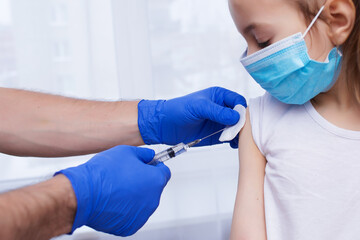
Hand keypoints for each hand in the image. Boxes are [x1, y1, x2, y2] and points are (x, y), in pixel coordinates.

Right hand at [56, 146, 170, 235]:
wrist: (84, 194)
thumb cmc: (104, 173)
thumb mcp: (127, 151)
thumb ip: (144, 154)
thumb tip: (149, 156)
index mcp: (155, 181)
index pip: (164, 172)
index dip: (154, 167)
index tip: (146, 166)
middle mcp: (153, 200)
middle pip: (153, 188)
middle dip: (143, 181)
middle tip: (126, 176)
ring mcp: (142, 215)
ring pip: (143, 202)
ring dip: (135, 195)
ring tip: (116, 188)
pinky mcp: (130, 227)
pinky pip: (132, 214)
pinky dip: (126, 209)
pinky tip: (113, 200)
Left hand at [138, 87, 246, 147]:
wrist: (164, 125)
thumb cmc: (178, 110)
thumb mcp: (198, 107)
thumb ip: (217, 111)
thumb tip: (236, 117)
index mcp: (219, 96)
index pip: (239, 102)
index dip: (242, 111)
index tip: (238, 121)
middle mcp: (222, 108)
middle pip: (241, 116)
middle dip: (243, 124)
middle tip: (237, 133)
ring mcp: (220, 122)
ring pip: (238, 128)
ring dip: (239, 134)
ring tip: (234, 140)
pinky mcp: (217, 134)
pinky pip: (231, 137)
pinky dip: (234, 141)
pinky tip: (231, 144)